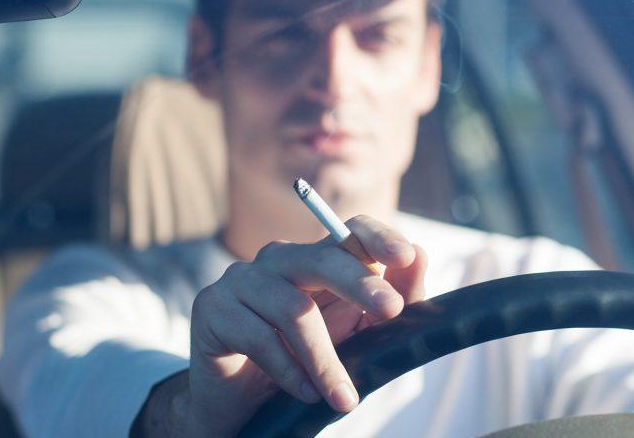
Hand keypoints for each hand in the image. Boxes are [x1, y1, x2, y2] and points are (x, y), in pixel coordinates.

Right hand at [185, 215, 426, 436]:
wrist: (237, 402)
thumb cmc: (302, 362)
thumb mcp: (353, 337)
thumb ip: (388, 303)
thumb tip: (420, 257)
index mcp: (316, 260)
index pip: (349, 231)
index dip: (379, 238)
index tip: (406, 257)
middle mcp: (278, 260)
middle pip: (323, 259)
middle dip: (361, 284)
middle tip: (392, 311)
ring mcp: (242, 279)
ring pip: (293, 309)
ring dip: (324, 359)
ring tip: (343, 398)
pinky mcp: (212, 308)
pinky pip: (259, 337)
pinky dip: (288, 371)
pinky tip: (305, 394)